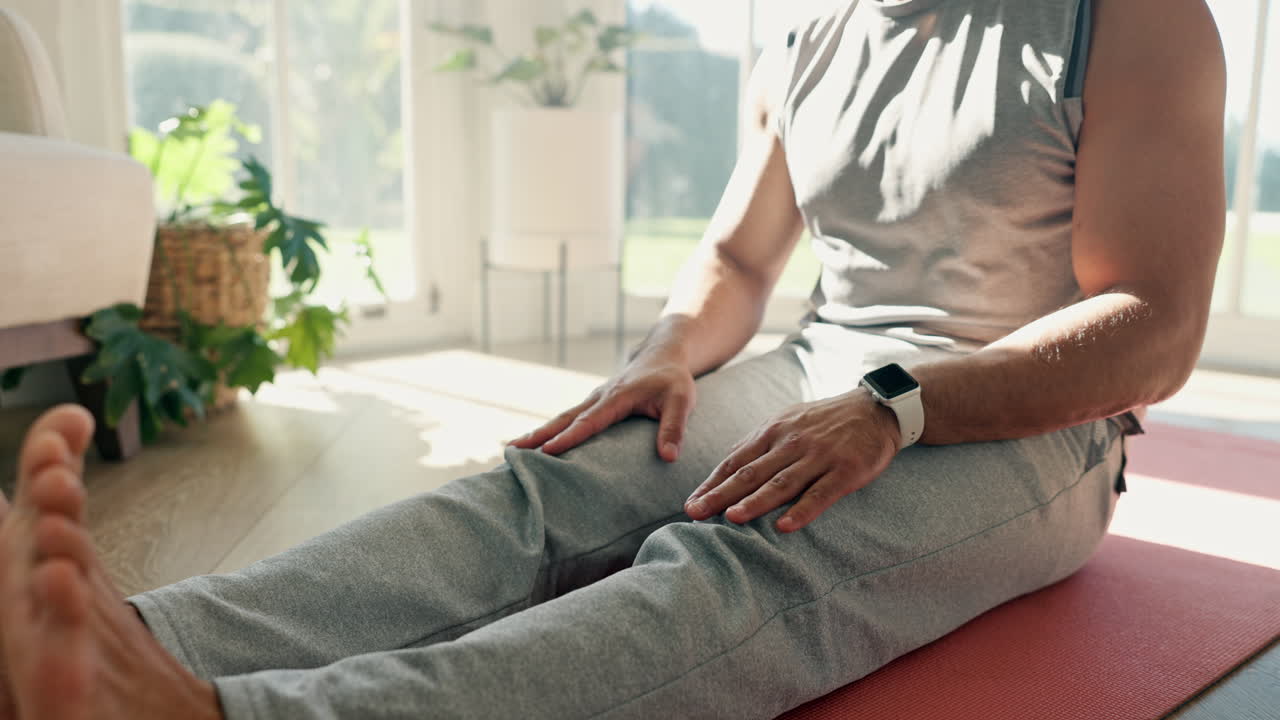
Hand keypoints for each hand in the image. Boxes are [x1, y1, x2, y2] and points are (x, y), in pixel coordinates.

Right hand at [508, 343, 696, 461]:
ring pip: (562, 417)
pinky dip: (552, 429)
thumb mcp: (682, 401)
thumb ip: (674, 428)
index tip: (546, 451)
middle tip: (512, 451)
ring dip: (539, 432)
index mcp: (617, 397)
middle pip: (564, 418)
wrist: (663, 355)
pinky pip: (569, 417)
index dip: (568, 437)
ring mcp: (594, 399)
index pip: (589, 421)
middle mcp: (599, 397)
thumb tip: (669, 457)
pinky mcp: (594, 402)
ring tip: (514, 449)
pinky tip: (539, 443)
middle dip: (539, 435)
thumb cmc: (673, 380)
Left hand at [684, 388, 902, 532]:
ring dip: (755, 501)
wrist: (875, 409)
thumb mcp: (787, 420)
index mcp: (773, 431)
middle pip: (750, 473)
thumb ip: (759, 441)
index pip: (735, 461)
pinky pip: (820, 494)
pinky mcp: (845, 471)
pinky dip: (802, 510)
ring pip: (781, 483)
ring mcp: (818, 457)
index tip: (690, 503)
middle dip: (720, 495)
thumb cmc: (825, 420)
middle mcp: (791, 443)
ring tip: (731, 518)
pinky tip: (784, 526)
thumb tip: (728, 460)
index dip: (712, 483)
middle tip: (695, 514)